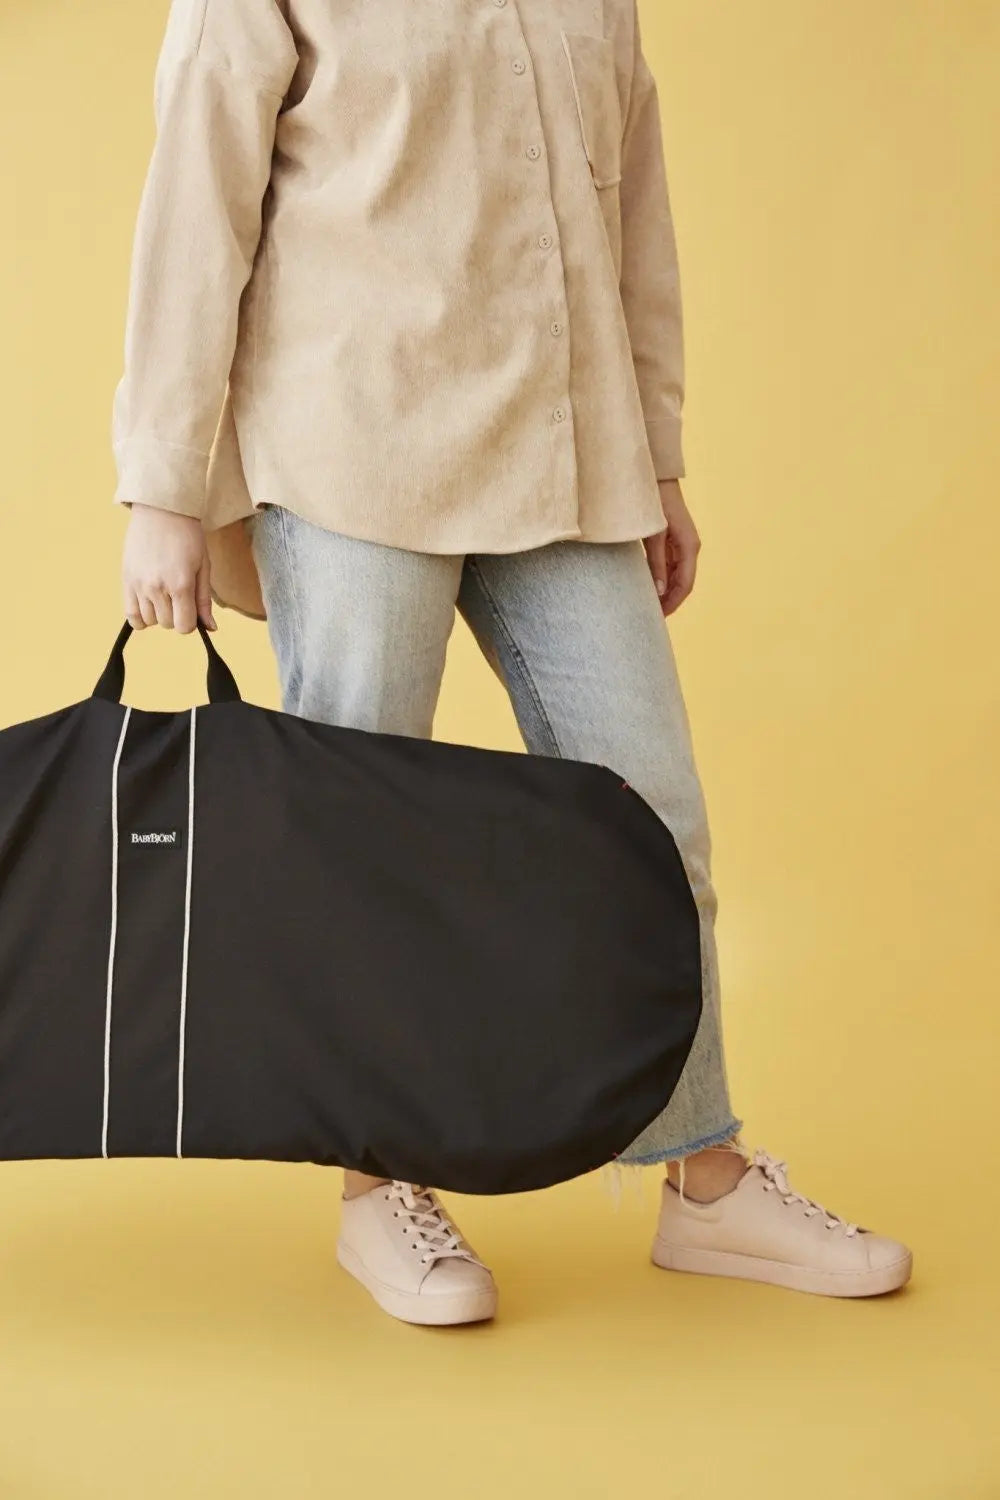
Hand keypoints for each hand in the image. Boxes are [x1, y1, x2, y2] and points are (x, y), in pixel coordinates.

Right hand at [121, 504, 216, 632]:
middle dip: (176, 616)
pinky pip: (130, 615)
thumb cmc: (187, 537)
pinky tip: (149, 605)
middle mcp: (157, 588)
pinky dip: (140, 617)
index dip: (191, 623)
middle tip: (179, 596)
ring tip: (163, 594)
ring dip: (159, 614)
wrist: (162, 511)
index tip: (191, 610)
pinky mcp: (126, 580)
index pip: (184, 626)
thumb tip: (210, 628)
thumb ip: (204, 601)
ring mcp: (139, 585)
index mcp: (181, 584)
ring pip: (150, 621)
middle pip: (167, 624)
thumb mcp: (203, 567)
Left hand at [643, 479, 700, 616]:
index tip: (658, 617)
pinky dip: (662, 579)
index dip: (672, 603)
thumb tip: (660, 591)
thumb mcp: (653, 534)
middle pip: (682, 583)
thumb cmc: (655, 502)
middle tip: (650, 617)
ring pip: (676, 576)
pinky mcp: (673, 540)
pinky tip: (649, 587)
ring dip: (665, 592)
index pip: (685, 584)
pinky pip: (670, 566)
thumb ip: (656, 562)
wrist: (656, 477)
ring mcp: (682, 544)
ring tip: (649, 606)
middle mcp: (689, 547)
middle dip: (669, 601)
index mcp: (689, 546)